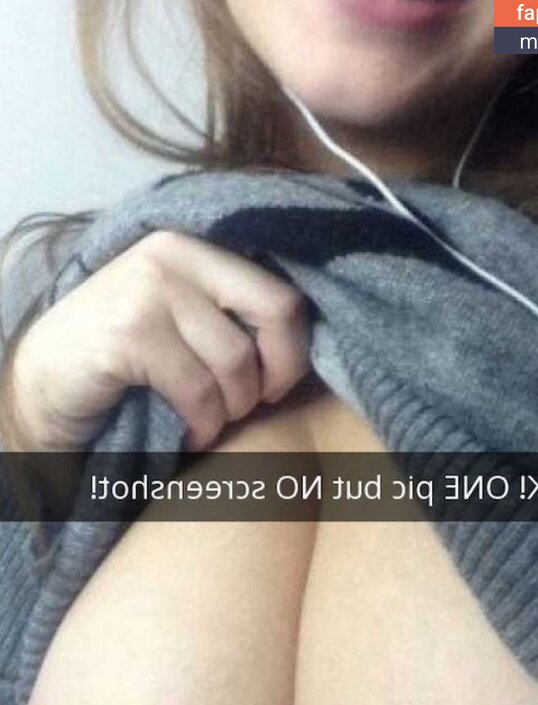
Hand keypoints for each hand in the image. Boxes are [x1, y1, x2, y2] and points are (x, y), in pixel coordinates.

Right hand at [4, 230, 310, 451]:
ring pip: (237, 361)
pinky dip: (202, 425)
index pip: (281, 294)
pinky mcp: (129, 332)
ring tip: (207, 422)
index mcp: (196, 248)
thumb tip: (302, 345)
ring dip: (230, 410)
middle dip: (277, 375)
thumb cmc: (123, 358)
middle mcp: (175, 255)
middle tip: (251, 407)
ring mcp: (150, 289)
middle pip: (276, 312)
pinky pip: (199, 391)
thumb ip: (229, 313)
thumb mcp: (181, 319)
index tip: (274, 386)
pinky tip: (187, 433)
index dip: (292, 350)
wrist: (45, 381)